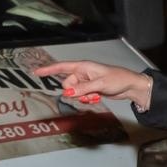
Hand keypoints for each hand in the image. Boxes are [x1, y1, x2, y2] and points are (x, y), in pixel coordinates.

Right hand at [33, 60, 152, 110]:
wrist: (130, 86)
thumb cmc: (118, 79)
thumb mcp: (99, 84)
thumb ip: (83, 88)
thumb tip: (68, 92)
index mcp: (83, 66)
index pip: (62, 67)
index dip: (48, 69)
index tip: (36, 72)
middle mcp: (83, 73)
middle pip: (68, 85)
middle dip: (75, 92)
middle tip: (88, 93)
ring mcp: (86, 82)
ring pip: (74, 93)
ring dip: (82, 97)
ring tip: (95, 95)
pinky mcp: (90, 90)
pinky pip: (82, 96)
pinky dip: (87, 99)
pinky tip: (97, 97)